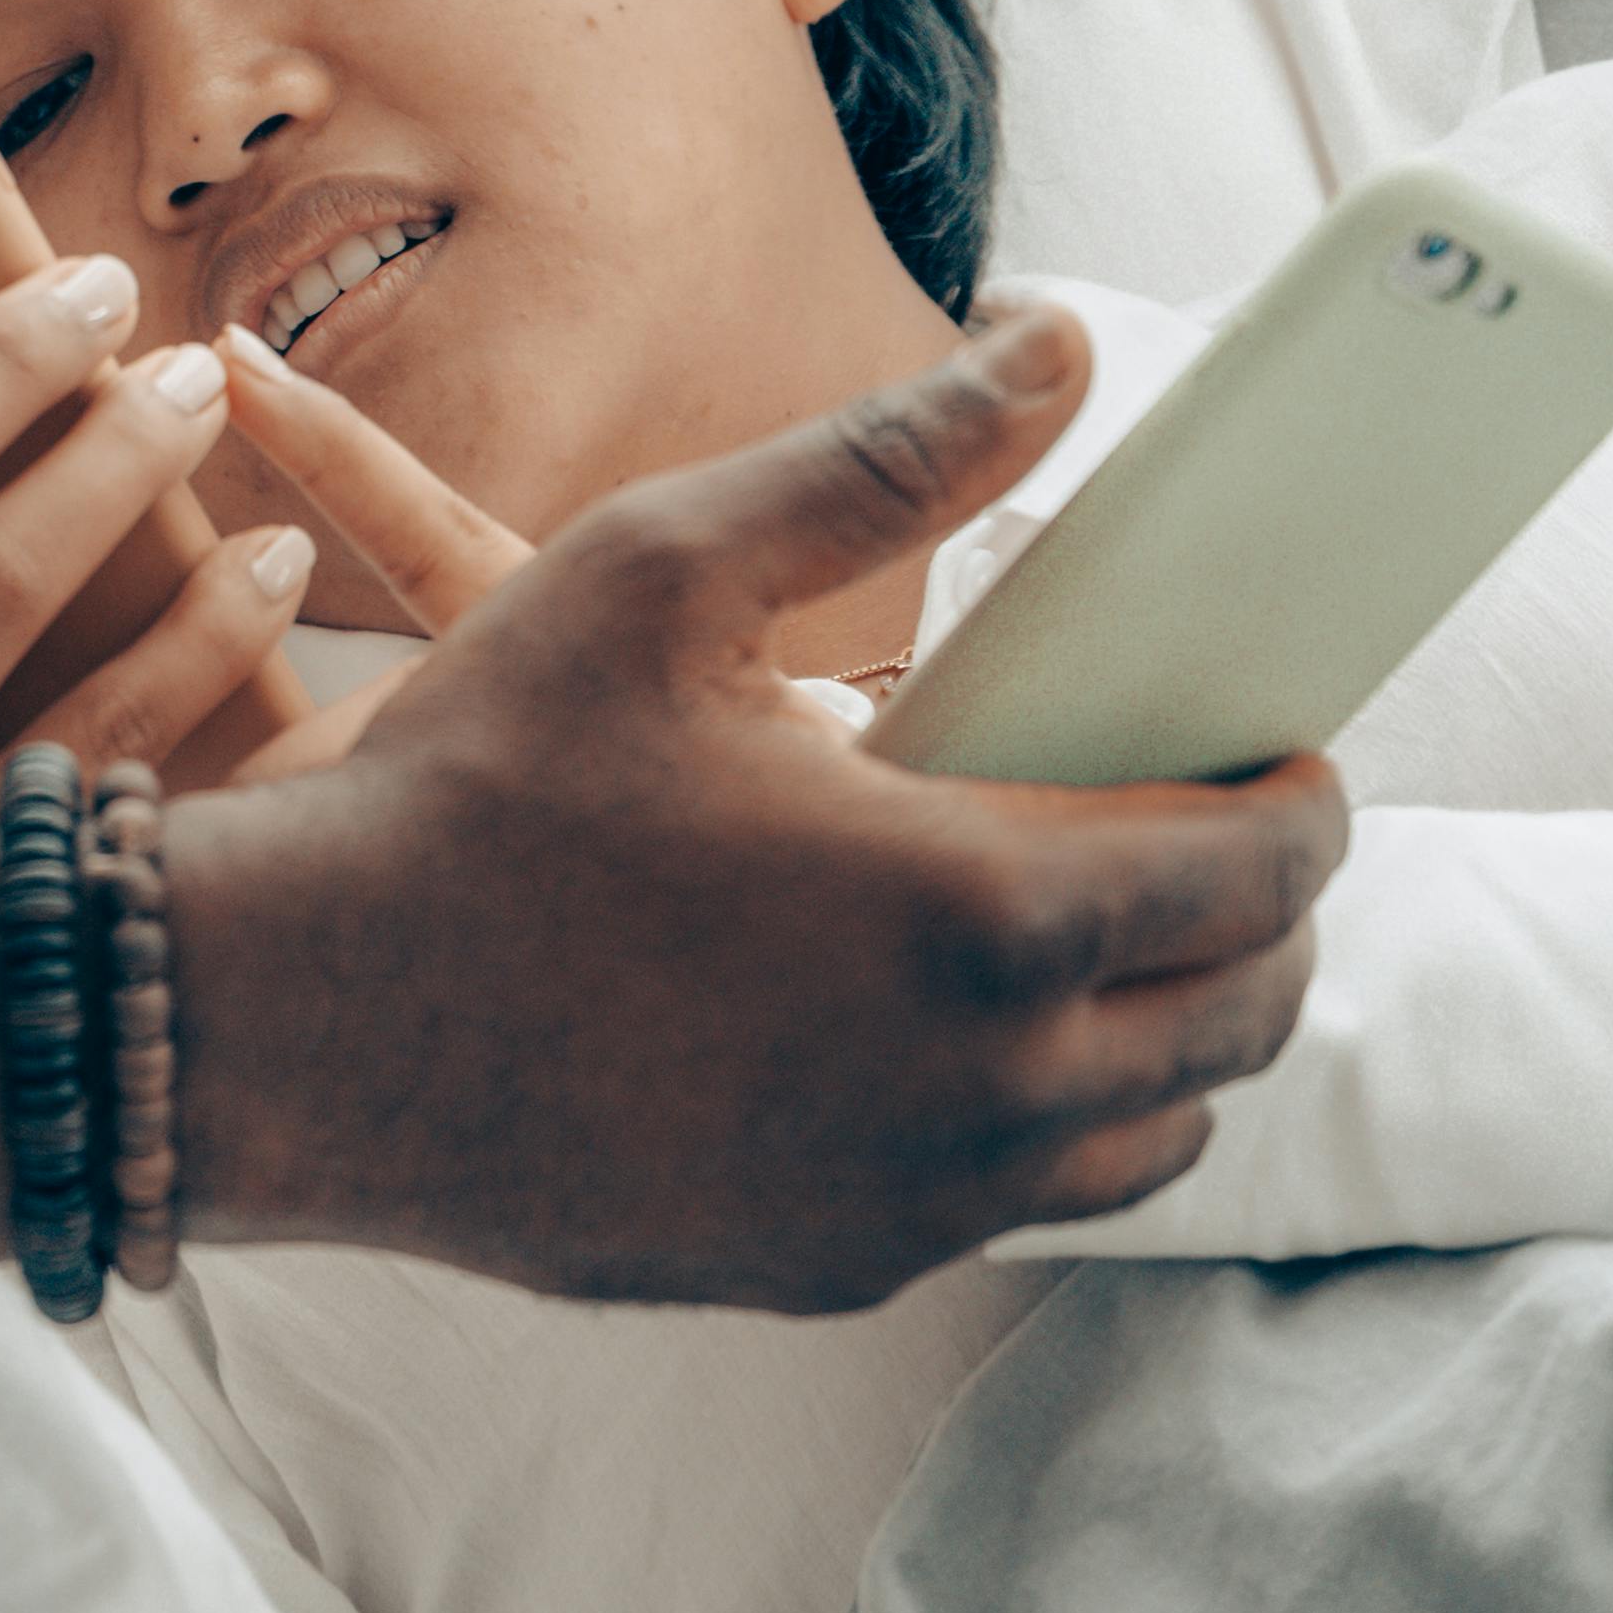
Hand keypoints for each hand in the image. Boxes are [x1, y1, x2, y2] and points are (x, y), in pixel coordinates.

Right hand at [177, 307, 1345, 1306]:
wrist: (310, 1019)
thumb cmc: (477, 782)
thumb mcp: (665, 566)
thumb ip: (887, 460)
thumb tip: (1058, 346)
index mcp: (975, 902)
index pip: (1253, 875)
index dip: (1301, 806)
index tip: (1280, 756)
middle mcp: (980, 1082)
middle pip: (1239, 1020)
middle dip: (1265, 921)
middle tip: (1212, 834)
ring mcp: (911, 1197)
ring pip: (1148, 1138)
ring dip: (1167, 1031)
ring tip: (1100, 933)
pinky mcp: (834, 1265)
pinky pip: (1017, 1206)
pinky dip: (1042, 1119)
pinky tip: (952, 1030)